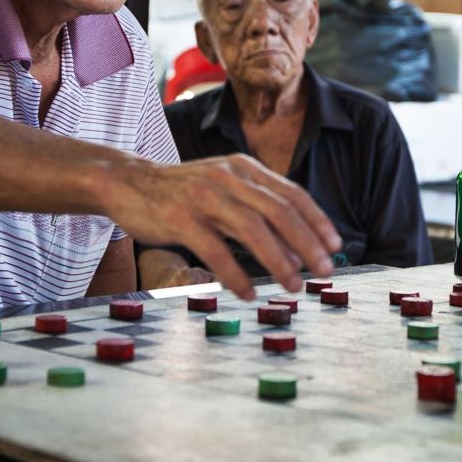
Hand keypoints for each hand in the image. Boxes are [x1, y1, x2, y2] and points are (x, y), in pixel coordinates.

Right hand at [100, 155, 338, 299]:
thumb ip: (255, 209)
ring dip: (278, 261)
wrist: (126, 182)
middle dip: (307, 244)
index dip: (316, 220)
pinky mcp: (179, 218)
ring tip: (293, 286)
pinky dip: (235, 274)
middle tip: (324, 270)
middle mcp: (228, 177)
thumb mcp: (222, 187)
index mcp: (243, 168)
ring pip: (252, 229)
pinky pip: (215, 250)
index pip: (291, 194)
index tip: (335, 246)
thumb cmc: (181, 192)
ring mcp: (203, 196)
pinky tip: (247, 293)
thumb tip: (296, 249)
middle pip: (279, 211)